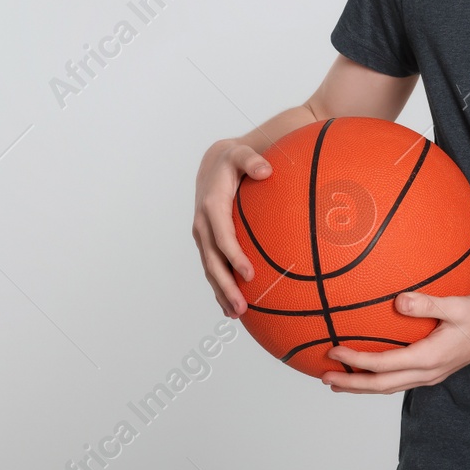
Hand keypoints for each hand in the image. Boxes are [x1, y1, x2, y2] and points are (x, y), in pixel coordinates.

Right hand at [192, 138, 270, 316]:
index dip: (234, 257)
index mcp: (212, 207)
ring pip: (210, 269)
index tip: (250, 275)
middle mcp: (203, 225)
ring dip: (221, 293)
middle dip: (226, 286)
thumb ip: (252, 160)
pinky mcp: (207, 242)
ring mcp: (203, 236)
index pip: (223, 237)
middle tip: (243, 308)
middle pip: (213, 262)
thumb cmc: (233, 160)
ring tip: (237, 315)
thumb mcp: (241, 154)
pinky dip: (218, 288)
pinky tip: (230, 307)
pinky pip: (212, 268)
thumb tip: (266, 170)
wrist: (213, 164)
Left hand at [322, 292, 469, 393]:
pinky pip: (397, 381)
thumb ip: (427, 303)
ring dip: (362, 386)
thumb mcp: (456, 305)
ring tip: (337, 382)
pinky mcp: (431, 373)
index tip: (334, 350)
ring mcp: (429, 376)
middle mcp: (427, 373)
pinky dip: (377, 380)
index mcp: (429, 358)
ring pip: (388, 388)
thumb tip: (398, 300)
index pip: (383, 364)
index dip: (356, 360)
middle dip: (351, 384)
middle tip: (324, 377)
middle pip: (381, 386)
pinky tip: (368, 372)